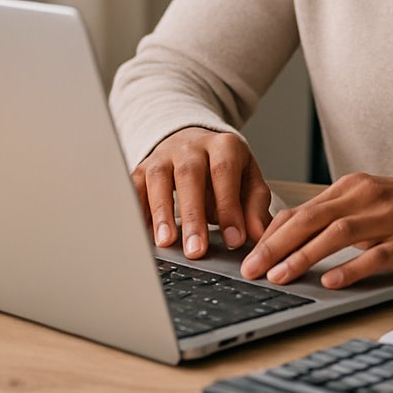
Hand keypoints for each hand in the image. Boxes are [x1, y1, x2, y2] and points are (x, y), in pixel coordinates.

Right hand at [130, 127, 271, 260]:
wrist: (195, 142)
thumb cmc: (226, 169)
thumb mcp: (248, 181)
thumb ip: (254, 207)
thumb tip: (258, 235)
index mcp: (224, 146)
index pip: (225, 173)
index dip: (229, 207)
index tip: (233, 240)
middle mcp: (191, 146)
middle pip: (189, 175)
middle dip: (193, 215)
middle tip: (196, 250)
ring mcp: (164, 155)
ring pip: (158, 179)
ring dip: (161, 212)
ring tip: (166, 242)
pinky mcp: (142, 167)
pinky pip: (134, 186)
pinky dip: (136, 209)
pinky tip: (140, 233)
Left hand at [238, 173, 392, 289]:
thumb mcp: (377, 203)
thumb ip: (341, 215)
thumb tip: (296, 238)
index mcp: (356, 186)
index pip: (302, 210)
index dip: (271, 233)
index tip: (248, 254)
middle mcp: (369, 196)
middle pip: (311, 219)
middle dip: (276, 245)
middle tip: (252, 269)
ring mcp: (391, 217)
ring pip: (337, 234)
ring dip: (304, 256)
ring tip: (280, 277)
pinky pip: (375, 255)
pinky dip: (350, 269)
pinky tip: (331, 282)